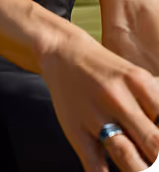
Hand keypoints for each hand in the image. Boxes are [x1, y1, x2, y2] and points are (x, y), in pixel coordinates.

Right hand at [40, 31, 158, 170]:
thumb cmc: (106, 70)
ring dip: (140, 170)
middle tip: (156, 158)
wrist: (62, 52)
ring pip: (127, 157)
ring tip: (143, 168)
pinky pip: (95, 165)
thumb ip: (155, 103)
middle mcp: (119, 98)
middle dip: (157, 156)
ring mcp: (96, 116)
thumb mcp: (136, 78)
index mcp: (139, 82)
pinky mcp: (77, 131)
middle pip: (154, 143)